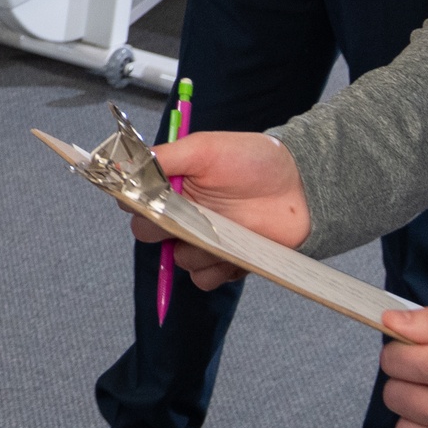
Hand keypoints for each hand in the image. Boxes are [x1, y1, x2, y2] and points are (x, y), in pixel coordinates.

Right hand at [132, 131, 309, 287]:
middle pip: (147, 234)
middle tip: (187, 215)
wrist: (300, 186)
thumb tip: (126, 165)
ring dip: (195, 249)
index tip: (149, 198)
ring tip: (224, 231)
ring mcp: (204, 241)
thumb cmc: (253, 160)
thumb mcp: (204, 148)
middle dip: (161, 228)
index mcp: (172, 187)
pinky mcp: (225, 263)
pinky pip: (204, 279)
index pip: (133, 201)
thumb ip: (165, 157)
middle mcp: (183, 215)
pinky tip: (235, 251)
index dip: (135, 203)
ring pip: (178, 259)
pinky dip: (215, 269)